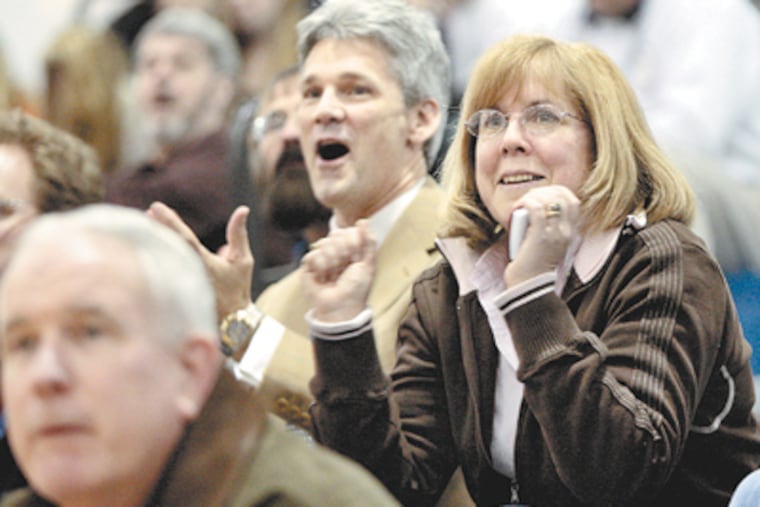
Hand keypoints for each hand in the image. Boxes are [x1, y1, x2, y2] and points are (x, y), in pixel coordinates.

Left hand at [147, 202, 253, 320]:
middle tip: (148, 213)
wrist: (232, 322)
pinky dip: (157, 256)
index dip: (170, 221)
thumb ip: (239, 234)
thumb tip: (243, 209)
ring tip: (148, 223)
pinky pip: (162, 271)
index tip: (156, 206)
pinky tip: (150, 247)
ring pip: (164, 258)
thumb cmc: (238, 289)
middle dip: (158, 228)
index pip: (184, 237)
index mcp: (206, 264)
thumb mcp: (243, 260)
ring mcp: (181, 284)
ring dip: (156, 241)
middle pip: (168, 246)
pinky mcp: (175, 292)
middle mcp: (190, 273)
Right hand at [301, 220, 376, 322]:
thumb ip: (369, 242)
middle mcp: (336, 251)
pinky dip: (320, 266)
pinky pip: (312, 255)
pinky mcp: (308, 266)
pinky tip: (323, 277)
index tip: (356, 257)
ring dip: (332, 261)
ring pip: (324, 244)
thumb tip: (364, 220)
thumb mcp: (368, 265)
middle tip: (344, 267)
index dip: (352, 241)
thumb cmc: (357, 289)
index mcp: (351, 250)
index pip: (348, 231)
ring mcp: (322, 258)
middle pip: (336, 235)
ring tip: (334, 275)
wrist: (341, 308)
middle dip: (343, 252)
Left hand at [505, 185, 580, 286]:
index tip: (541, 195)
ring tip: (522, 204)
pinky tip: (517, 207)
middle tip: (529, 198)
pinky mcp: (540, 236)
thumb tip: (534, 211)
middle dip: (544, 190)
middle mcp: (566, 232)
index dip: (558, 191)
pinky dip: (526, 203)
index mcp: (570, 233)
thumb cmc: (533, 266)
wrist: (529, 287)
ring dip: (533, 196)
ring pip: (549, 199)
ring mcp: (555, 234)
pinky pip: (536, 209)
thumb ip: (547, 229)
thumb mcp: (547, 244)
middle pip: (563, 195)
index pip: (573, 201)